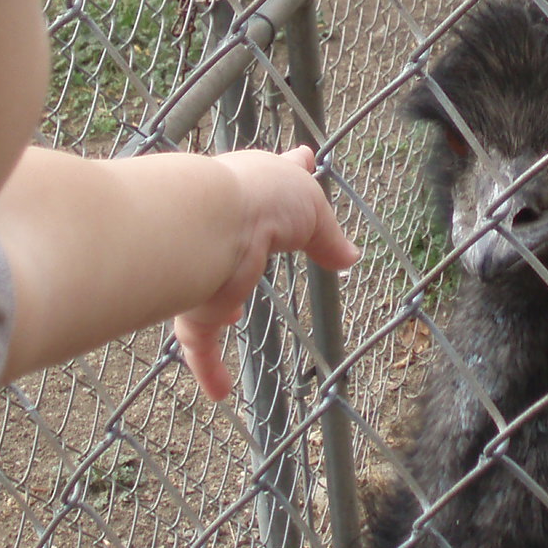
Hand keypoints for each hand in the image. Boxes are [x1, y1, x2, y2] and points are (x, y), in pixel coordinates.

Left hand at [173, 146, 356, 399]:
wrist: (208, 226)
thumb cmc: (263, 201)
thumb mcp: (311, 207)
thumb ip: (329, 236)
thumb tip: (351, 257)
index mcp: (260, 188)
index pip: (281, 175)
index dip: (294, 167)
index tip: (302, 156)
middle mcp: (230, 224)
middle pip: (242, 229)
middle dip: (251, 235)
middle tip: (263, 240)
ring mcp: (208, 266)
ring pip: (212, 288)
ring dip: (222, 302)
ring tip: (234, 315)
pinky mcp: (196, 309)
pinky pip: (201, 344)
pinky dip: (210, 368)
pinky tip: (221, 392)